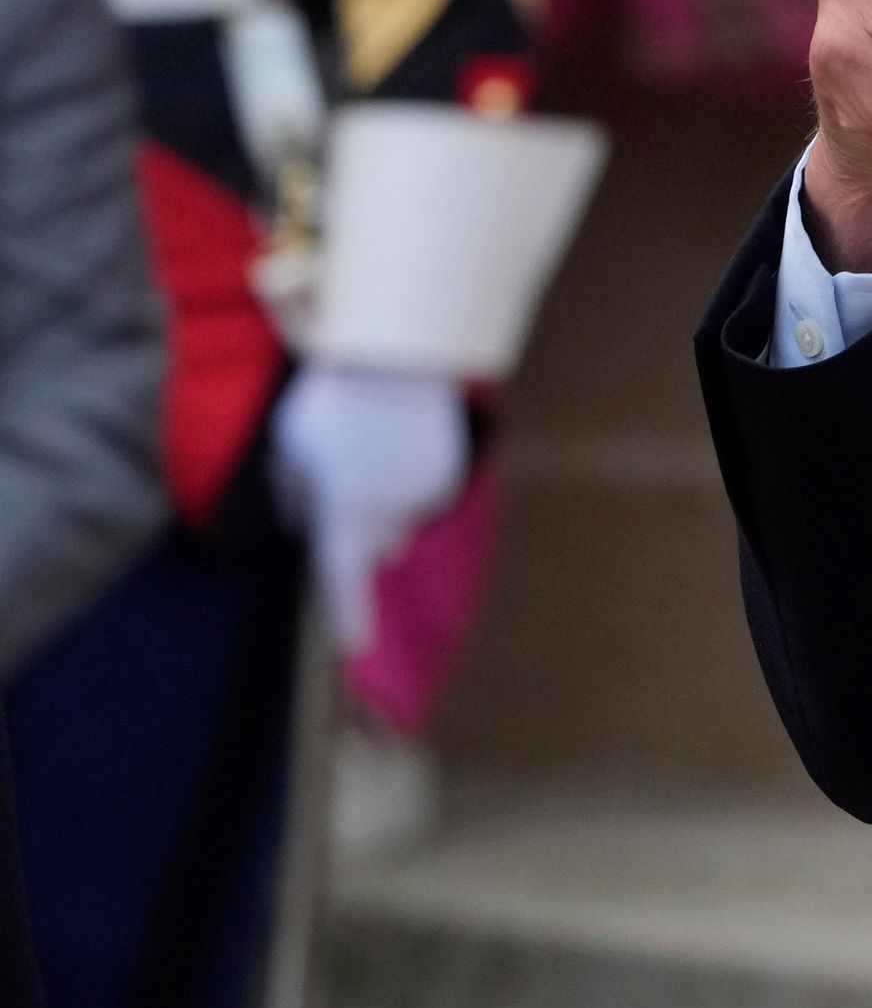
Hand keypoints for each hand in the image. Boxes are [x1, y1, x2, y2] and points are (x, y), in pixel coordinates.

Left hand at [271, 363, 469, 653]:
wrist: (394, 359)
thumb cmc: (329, 403)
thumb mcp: (289, 446)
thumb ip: (294, 491)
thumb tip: (306, 518)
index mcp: (343, 516)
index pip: (343, 579)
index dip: (349, 616)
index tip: (355, 648)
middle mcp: (388, 517)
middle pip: (376, 545)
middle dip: (363, 529)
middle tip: (345, 482)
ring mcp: (422, 496)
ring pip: (402, 515)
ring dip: (388, 498)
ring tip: (374, 445)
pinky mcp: (447, 472)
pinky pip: (425, 489)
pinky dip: (412, 474)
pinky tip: (401, 435)